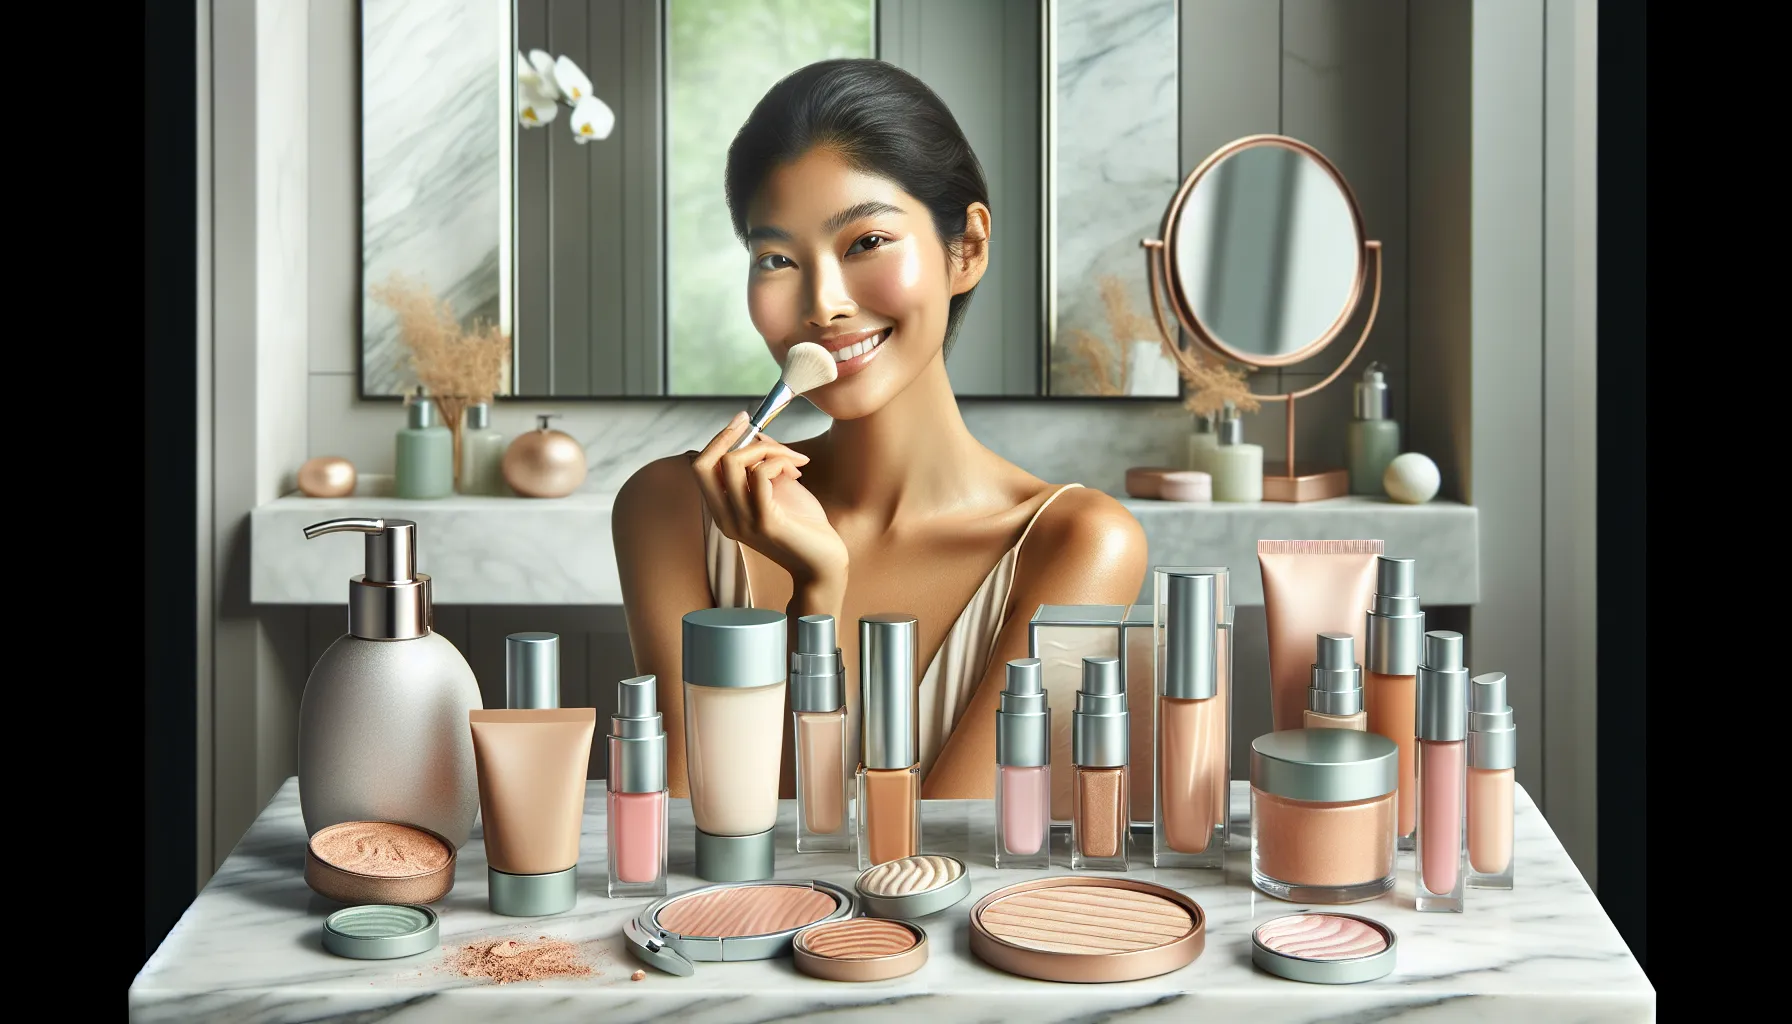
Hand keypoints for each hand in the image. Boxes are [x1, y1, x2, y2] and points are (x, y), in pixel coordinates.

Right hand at [690, 413, 848, 589]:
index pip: (700, 467)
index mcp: (724, 511)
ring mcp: (743, 522)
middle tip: (757, 425)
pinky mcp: (765, 522)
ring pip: (733, 463)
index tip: (742, 420)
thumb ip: (761, 463)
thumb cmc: (803, 524)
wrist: (823, 562)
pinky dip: (779, 462)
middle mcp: (726, 518)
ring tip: (792, 458)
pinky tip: (797, 470)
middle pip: (705, 463)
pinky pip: (760, 475)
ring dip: (766, 448)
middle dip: (731, 435)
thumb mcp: (777, 487)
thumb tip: (753, 431)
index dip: (718, 439)